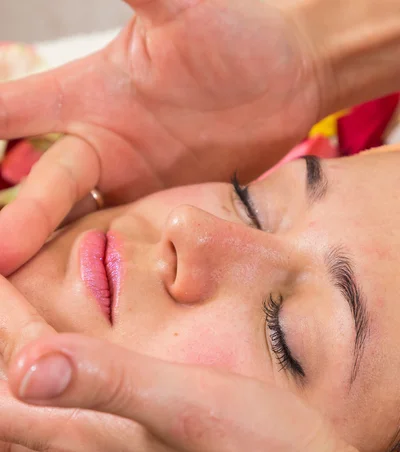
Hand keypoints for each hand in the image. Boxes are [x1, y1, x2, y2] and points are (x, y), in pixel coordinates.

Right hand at [0, 0, 324, 274]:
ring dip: (44, 253)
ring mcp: (129, 185)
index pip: (4, 115)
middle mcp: (97, 146)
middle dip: (13, 219)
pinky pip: (120, 243)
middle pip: (37, 188)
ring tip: (19, 290)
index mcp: (84, 96)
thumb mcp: (180, 11)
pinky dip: (99, 266)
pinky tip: (79, 296)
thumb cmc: (238, 35)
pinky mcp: (160, 211)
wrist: (290, 78)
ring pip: (72, 225)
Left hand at [0, 274, 383, 451]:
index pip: (1, 401)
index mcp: (86, 441)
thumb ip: (105, 381)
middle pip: (11, 420)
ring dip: (19, 399)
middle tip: (5, 319)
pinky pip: (76, 451)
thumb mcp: (182, 404)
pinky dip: (57, 417)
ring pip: (41, 437)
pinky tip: (74, 408)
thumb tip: (24, 364)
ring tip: (18, 362)